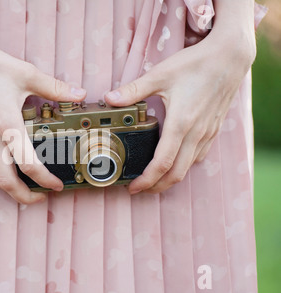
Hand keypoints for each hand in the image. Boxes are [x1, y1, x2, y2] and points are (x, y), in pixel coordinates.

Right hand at [0, 34, 86, 204]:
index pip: (29, 165)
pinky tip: (6, 165)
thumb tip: (79, 93)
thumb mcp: (25, 73)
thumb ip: (54, 87)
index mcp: (8, 125)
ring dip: (8, 187)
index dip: (46, 180)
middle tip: (40, 197)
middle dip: (24, 197)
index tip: (57, 185)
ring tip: (23, 187)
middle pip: (5, 182)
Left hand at [105, 28, 255, 194]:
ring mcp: (207, 134)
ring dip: (170, 178)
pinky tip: (173, 161)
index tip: (133, 187)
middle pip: (176, 173)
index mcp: (181, 123)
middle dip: (156, 186)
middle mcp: (196, 133)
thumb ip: (134, 90)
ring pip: (188, 167)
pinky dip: (184, 165)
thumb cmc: (196, 64)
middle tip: (140, 189)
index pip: (162, 163)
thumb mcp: (160, 74)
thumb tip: (109, 99)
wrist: (230, 57)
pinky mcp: (213, 130)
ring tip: (152, 178)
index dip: (147, 180)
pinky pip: (198, 156)